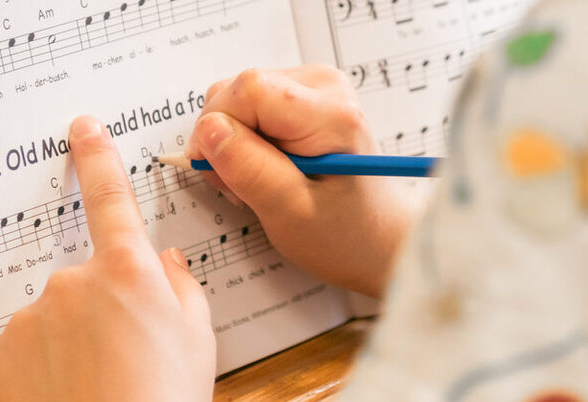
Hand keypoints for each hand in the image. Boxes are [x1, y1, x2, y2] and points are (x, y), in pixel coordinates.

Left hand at [0, 116, 214, 401]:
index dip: (97, 158)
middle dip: (101, 313)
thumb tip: (167, 264)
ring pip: (52, 324)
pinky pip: (23, 356)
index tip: (83, 129)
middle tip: (127, 359)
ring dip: (70, 348)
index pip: (110, 198)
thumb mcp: (199, 342)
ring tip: (98, 388)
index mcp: (128, 272)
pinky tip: (66, 399)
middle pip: (86, 283)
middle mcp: (72, 285)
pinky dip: (41, 376)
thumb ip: (182, 289)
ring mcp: (30, 320)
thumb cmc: (163, 401)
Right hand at [188, 65, 417, 297]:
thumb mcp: (290, 213)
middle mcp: (325, 86)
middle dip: (223, 138)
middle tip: (242, 186)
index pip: (247, 90)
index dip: (218, 128)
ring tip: (258, 182)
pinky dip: (246, 138)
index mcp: (331, 113)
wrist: (379, 237)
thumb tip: (208, 129)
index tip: (222, 172)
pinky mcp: (305, 95)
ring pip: (238, 96)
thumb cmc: (346, 234)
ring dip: (233, 141)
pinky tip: (265, 168)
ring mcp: (316, 86)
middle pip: (238, 89)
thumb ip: (248, 168)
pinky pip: (251, 105)